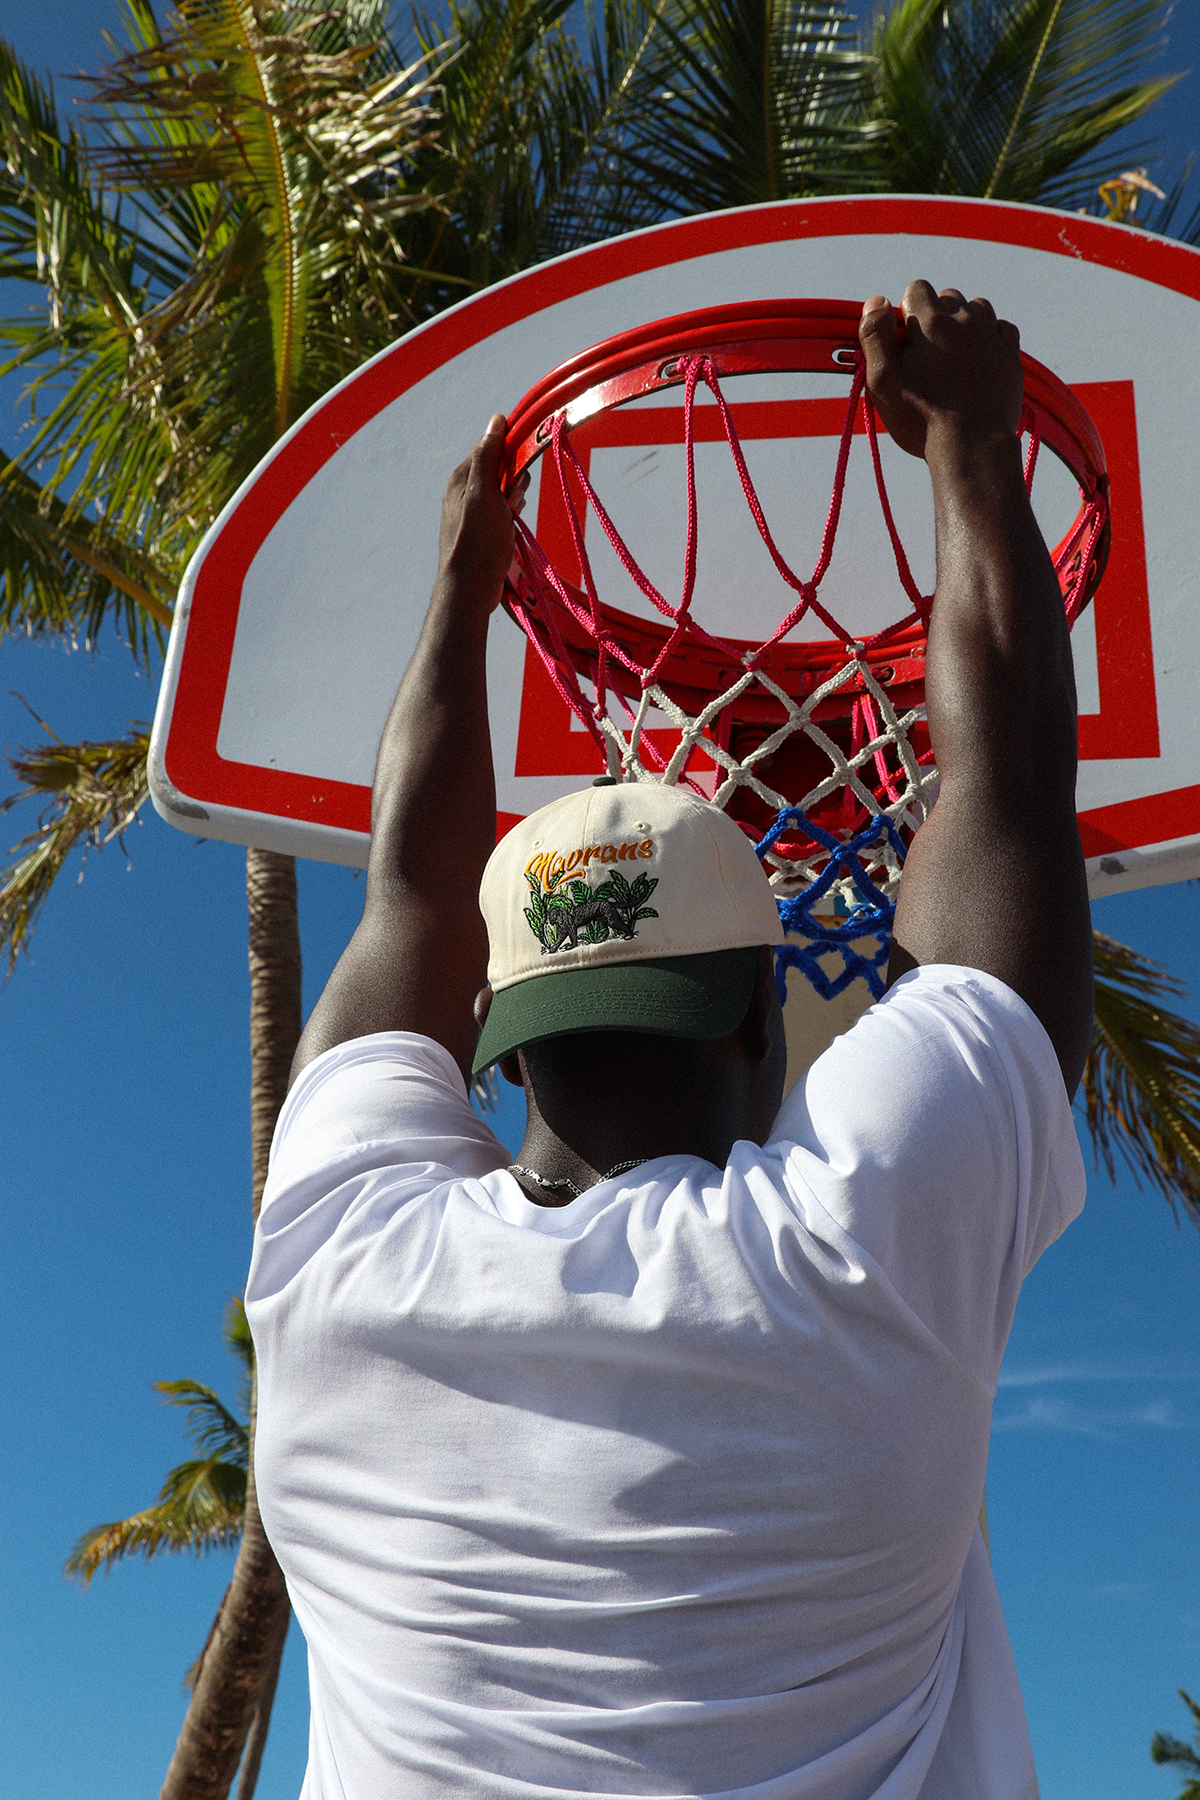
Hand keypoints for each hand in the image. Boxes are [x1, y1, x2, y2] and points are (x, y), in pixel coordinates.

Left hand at [437, 414, 526, 608]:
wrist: (471, 588)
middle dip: (515, 481)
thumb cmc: (478, 542)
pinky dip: (512, 513)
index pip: (492, 446)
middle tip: (512, 503)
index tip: (517, 475)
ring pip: (504, 489)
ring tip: (511, 518)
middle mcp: (464, 490)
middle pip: (501, 468)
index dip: (511, 455)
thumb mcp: (485, 492)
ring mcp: (472, 510)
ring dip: (516, 499)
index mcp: (462, 477)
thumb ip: (488, 456)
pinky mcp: (481, 527)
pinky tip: (511, 525)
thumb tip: (497, 420)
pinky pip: (503, 508)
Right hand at [858, 282, 1023, 459]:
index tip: (906, 341)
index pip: (916, 288)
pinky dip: (991, 335)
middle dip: (936, 316)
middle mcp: (966, 321)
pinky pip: (1002, 327)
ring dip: (964, 322)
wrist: (972, 447)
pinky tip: (979, 357)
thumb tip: (876, 300)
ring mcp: (992, 337)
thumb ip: (875, 337)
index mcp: (932, 324)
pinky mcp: (1011, 356)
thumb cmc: (922, 419)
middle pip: (947, 296)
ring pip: (977, 307)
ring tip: (954, 355)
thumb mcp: (884, 382)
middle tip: (928, 355)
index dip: (907, 311)